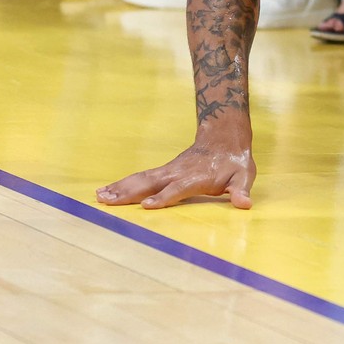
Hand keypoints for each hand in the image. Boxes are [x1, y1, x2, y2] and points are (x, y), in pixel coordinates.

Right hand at [96, 139, 256, 209]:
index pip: (177, 189)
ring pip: (141, 179)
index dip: (164, 197)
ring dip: (120, 187)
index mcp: (196, 177)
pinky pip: (140, 177)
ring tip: (98, 196)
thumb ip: (241, 190)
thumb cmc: (235, 162)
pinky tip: (105, 191)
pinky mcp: (163, 171)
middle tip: (107, 201)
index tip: (148, 206)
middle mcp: (177, 173)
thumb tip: (245, 203)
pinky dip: (122, 183)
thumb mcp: (244, 176)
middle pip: (151, 183)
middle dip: (130, 192)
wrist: (224, 137)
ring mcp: (168, 170)